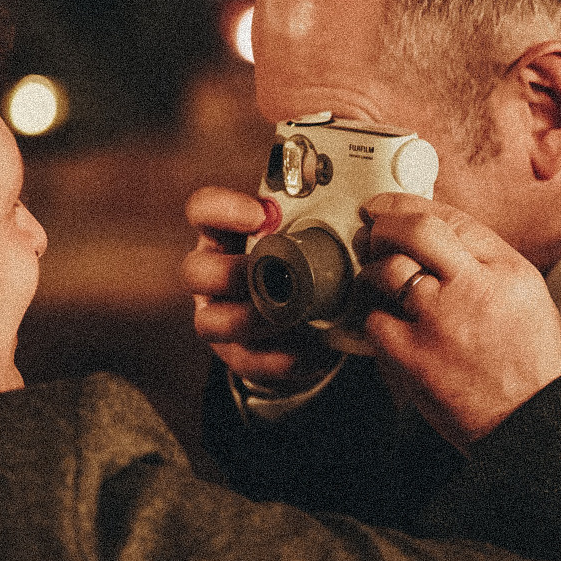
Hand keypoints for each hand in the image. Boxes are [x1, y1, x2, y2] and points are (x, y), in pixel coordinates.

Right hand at [181, 186, 335, 390]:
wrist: (310, 324)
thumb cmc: (305, 267)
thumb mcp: (307, 238)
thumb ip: (317, 221)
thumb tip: (365, 200)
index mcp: (227, 234)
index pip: (203, 210)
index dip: (223, 209)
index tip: (262, 215)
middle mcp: (213, 273)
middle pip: (195, 270)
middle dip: (232, 273)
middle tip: (273, 272)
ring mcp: (218, 316)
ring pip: (209, 322)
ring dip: (250, 320)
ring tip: (291, 317)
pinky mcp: (236, 354)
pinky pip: (246, 360)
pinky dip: (278, 357)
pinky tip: (307, 350)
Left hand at [358, 193, 560, 450]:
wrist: (533, 424)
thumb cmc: (532, 367)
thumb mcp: (526, 296)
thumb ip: (484, 263)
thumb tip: (438, 240)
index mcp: (506, 270)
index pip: (452, 218)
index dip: (411, 206)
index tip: (391, 207)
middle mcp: (473, 287)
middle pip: (416, 230)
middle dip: (385, 222)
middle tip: (372, 228)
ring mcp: (440, 321)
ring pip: (388, 270)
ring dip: (372, 268)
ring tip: (373, 275)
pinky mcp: (413, 355)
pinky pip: (375, 319)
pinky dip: (374, 316)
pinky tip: (384, 320)